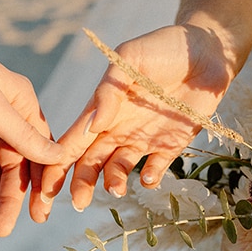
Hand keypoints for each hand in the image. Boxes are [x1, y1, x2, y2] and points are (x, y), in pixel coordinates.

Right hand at [41, 24, 233, 209]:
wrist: (205, 49)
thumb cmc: (162, 47)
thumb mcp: (130, 58)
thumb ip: (109, 91)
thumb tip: (92, 125)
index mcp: (102, 109)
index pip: (73, 141)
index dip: (57, 164)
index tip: (46, 187)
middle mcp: (118, 128)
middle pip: (91, 162)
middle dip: (80, 183)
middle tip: (78, 202)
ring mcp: (143, 138)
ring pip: (118, 169)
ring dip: (112, 182)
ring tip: (115, 189)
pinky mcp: (171, 144)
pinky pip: (155, 168)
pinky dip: (149, 177)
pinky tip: (147, 178)